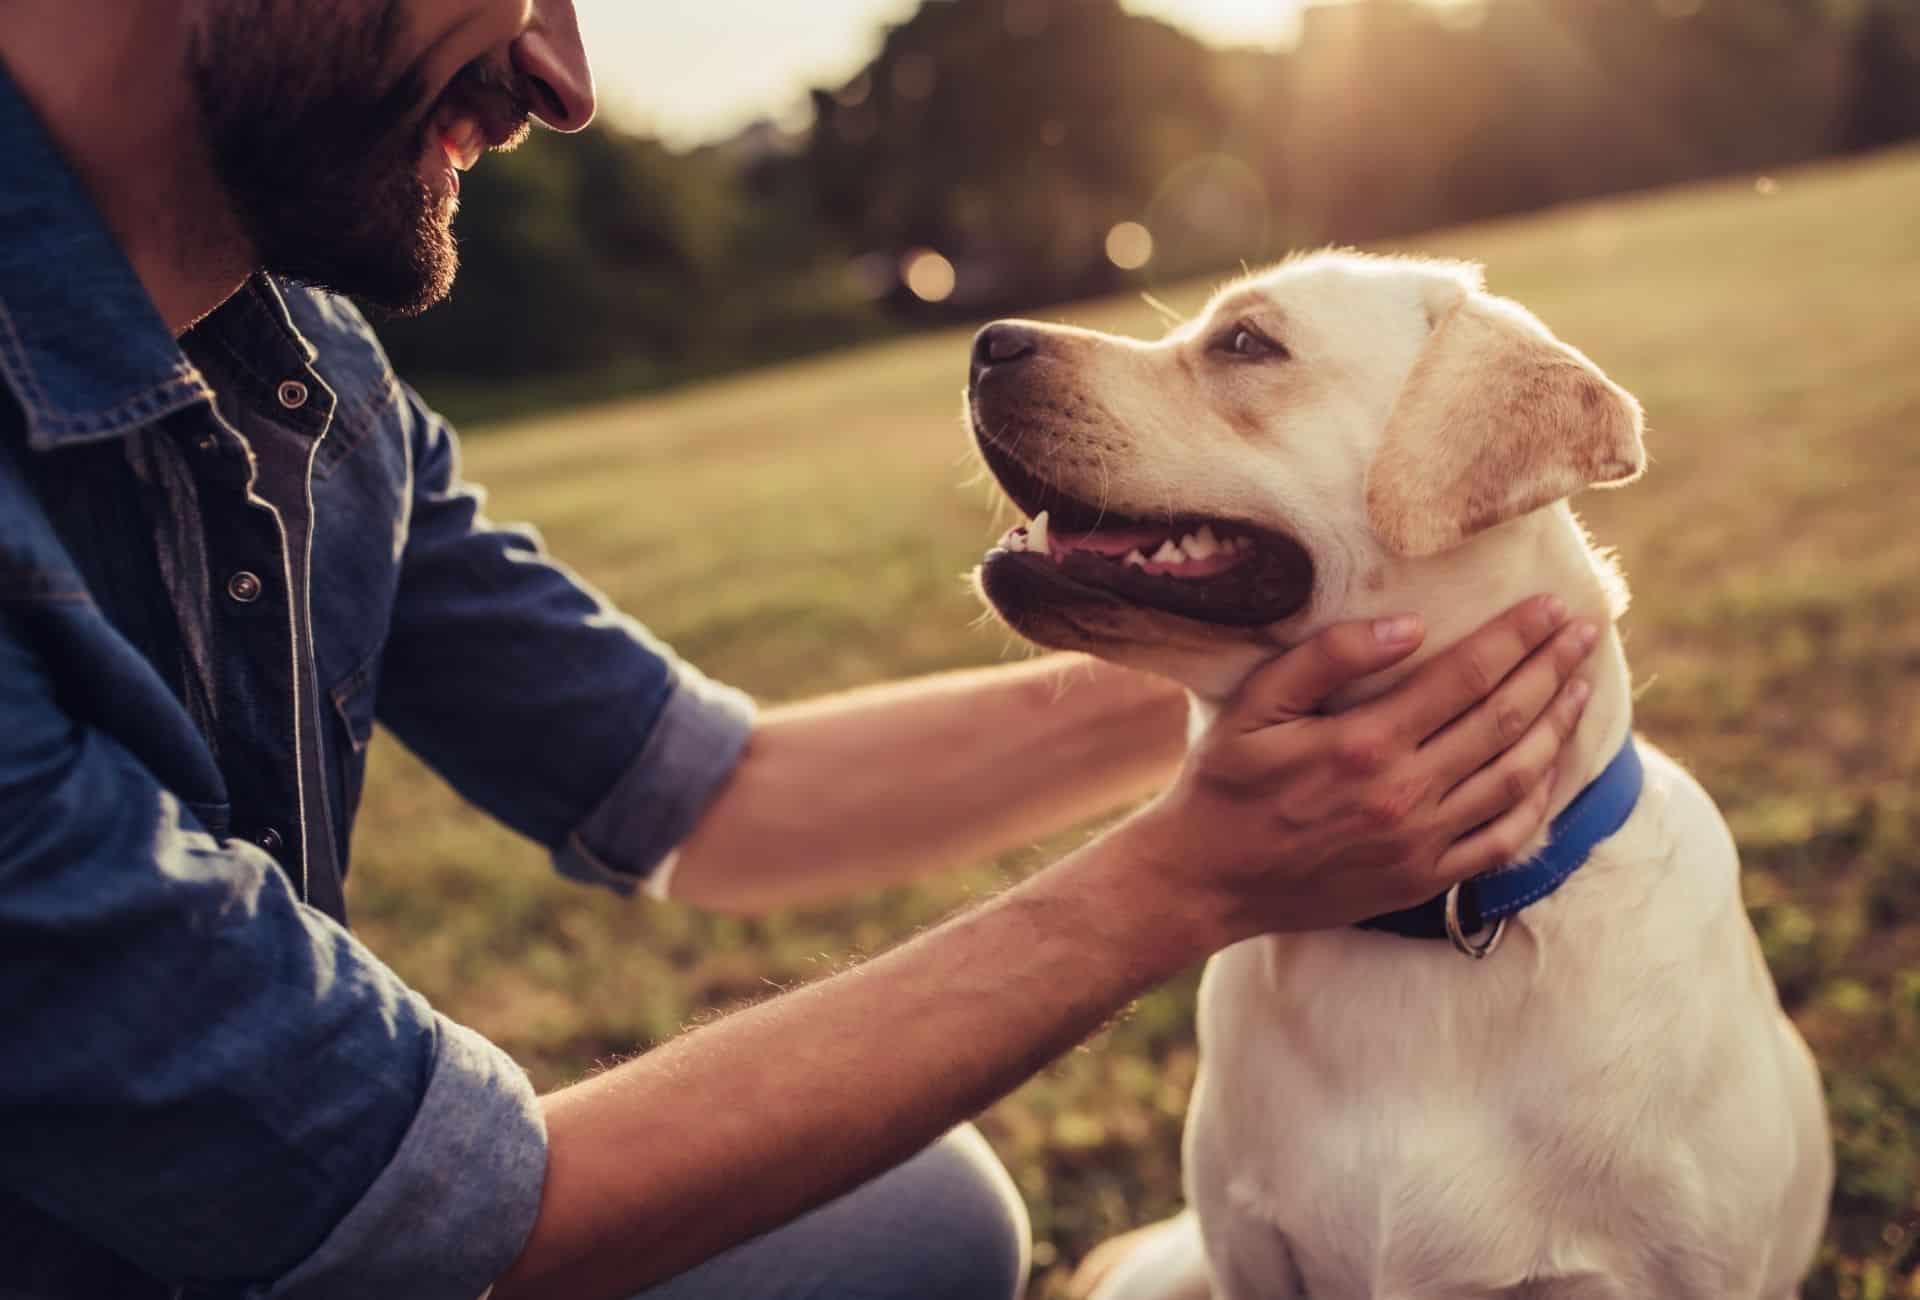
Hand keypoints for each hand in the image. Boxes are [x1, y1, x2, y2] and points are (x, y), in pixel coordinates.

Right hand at [1124, 596, 1598, 944]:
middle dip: (1552, 669)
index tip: (1551, 607)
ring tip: (1581, 686)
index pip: (1465, 677)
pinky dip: (1538, 800)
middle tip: (1585, 632)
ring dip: (1556, 726)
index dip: (1516, 638)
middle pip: (1503, 720)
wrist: (1207, 880)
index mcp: (1364, 743)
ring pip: (1515, 777)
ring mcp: (1420, 843)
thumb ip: (1327, 658)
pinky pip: (1503, 839)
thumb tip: (1408, 626)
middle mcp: (1403, 794)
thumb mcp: (1255, 706)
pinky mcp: (1424, 879)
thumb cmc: (1225, 783)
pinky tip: (1552, 766)